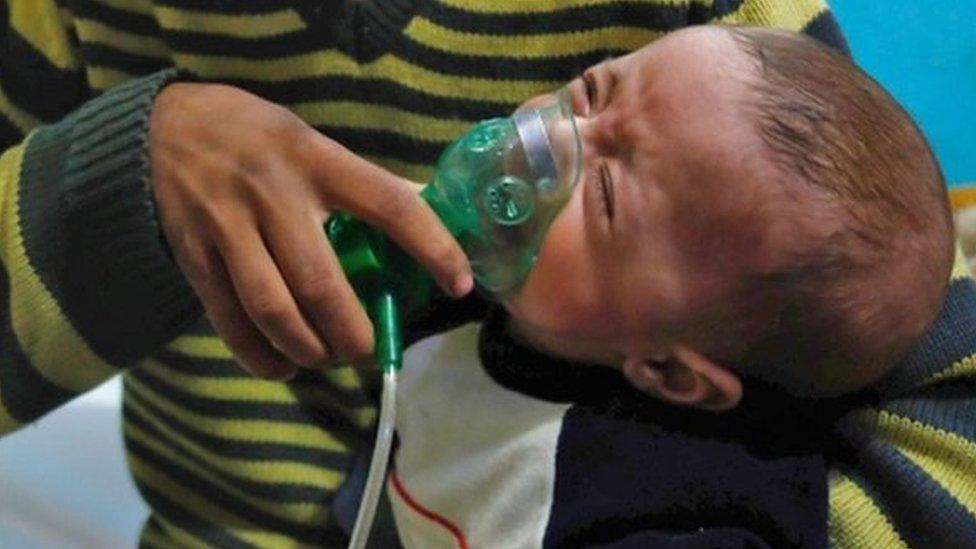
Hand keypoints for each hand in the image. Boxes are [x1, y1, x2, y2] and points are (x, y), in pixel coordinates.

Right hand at [149, 83, 472, 378]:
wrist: (159, 128)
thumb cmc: (254, 136)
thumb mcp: (310, 140)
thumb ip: (358, 182)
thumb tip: (425, 213)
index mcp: (316, 159)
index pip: (390, 205)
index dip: (432, 247)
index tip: (459, 283)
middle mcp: (273, 194)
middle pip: (322, 284)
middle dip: (354, 333)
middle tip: (370, 350)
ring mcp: (227, 226)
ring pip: (274, 310)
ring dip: (309, 349)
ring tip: (328, 357)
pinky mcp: (192, 256)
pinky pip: (229, 320)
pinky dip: (260, 355)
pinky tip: (283, 364)